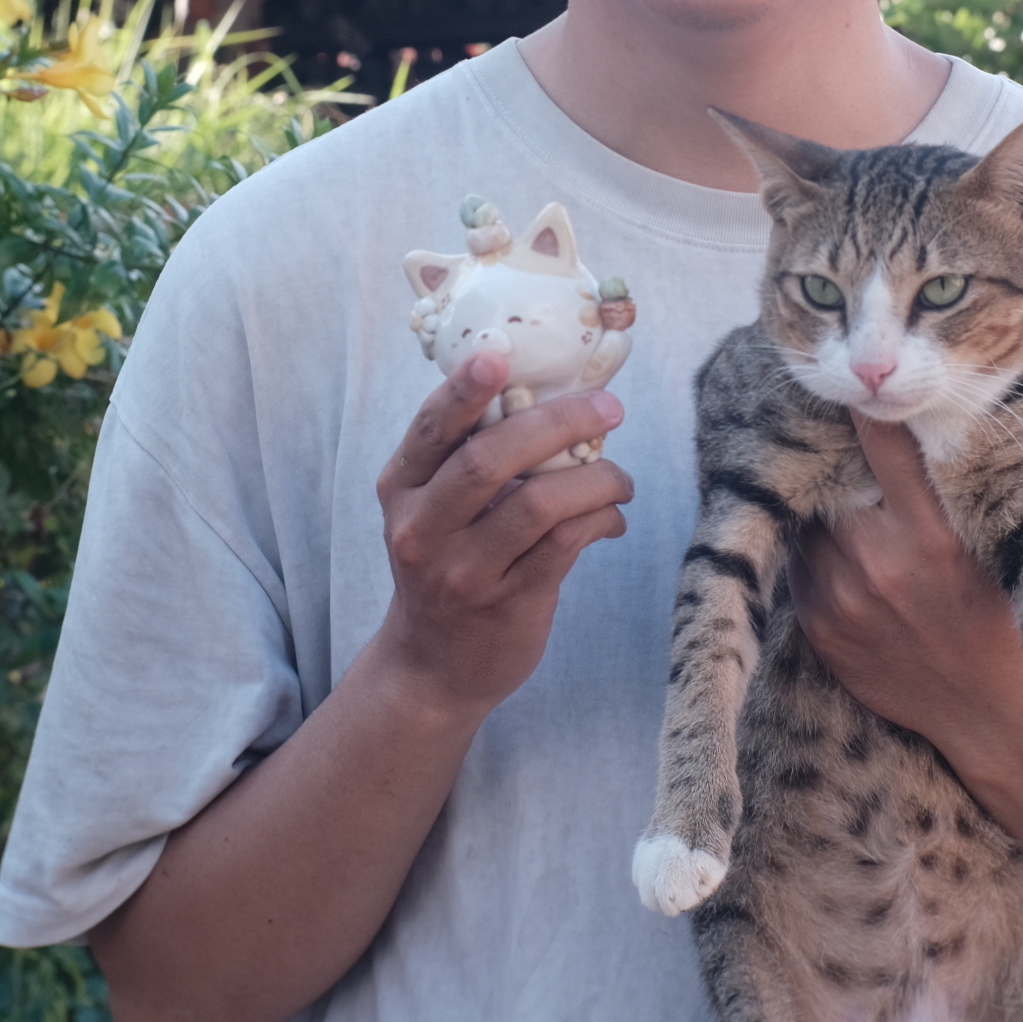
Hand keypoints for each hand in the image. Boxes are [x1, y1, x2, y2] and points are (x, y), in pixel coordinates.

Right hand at [373, 351, 631, 720]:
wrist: (432, 667)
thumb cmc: (447, 566)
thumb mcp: (434, 512)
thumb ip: (470, 459)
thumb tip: (554, 393)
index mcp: (403, 488)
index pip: (431, 428)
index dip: (463, 389)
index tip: (498, 354)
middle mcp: (423, 528)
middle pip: (488, 459)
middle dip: (557, 422)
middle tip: (609, 407)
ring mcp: (462, 571)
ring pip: (538, 504)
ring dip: (595, 479)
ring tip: (619, 478)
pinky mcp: (507, 603)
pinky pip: (565, 546)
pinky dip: (599, 519)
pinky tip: (611, 516)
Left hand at [789, 414, 1022, 799]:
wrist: (980, 713)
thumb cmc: (995, 618)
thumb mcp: (990, 546)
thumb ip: (945, 493)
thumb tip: (907, 423)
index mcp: (933, 535)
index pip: (885, 443)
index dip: (867, 407)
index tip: (857, 384)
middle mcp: (880, 561)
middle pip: (831, 477)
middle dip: (835, 460)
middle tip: (837, 441)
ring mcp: (840, 595)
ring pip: (808, 517)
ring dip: (821, 505)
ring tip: (844, 504)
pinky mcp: (817, 623)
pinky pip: (798, 561)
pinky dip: (815, 548)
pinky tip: (840, 553)